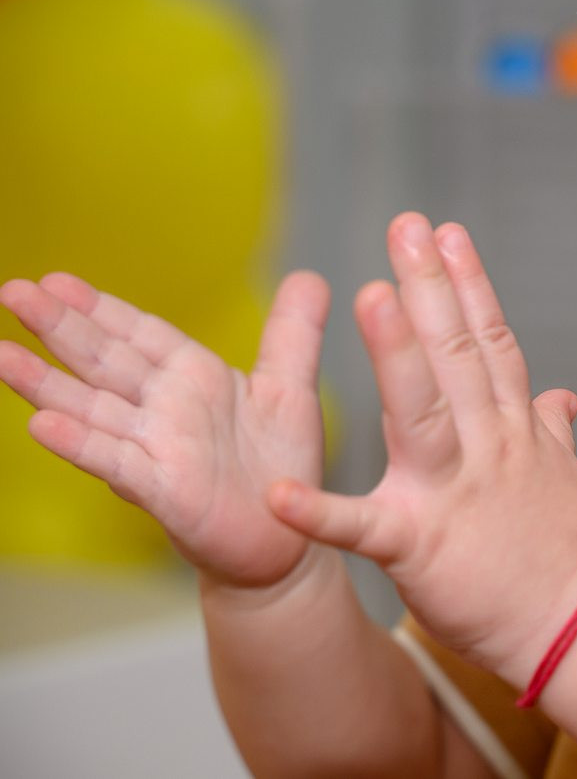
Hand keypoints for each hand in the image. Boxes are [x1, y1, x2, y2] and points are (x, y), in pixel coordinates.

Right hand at [0, 271, 329, 587]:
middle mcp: (166, 409)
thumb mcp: (292, 388)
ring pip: (93, 409)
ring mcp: (159, 449)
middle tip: (11, 292)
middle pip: (105, 361)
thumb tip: (309, 276)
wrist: (288, 538)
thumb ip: (293, 334)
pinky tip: (39, 425)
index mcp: (193, 379)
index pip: (139, 335)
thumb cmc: (281, 465)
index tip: (55, 278)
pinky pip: (118, 463)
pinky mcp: (165, 491)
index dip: (100, 308)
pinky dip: (81, 444)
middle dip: (60, 328)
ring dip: (46, 383)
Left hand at [267, 213, 576, 678]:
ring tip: (372, 295)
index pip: (491, 343)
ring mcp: (455, 493)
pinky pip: (363, 528)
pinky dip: (321, 514)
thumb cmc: (571, 556)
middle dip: (431, 288)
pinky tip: (280, 492)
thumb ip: (551, 432)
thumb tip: (561, 397)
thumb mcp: (566, 480)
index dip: (469, 285)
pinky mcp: (419, 548)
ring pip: (424, 412)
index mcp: (513, 431)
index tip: (447, 235)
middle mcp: (487, 447)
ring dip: (398, 354)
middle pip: (458, 355)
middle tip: (406, 227)